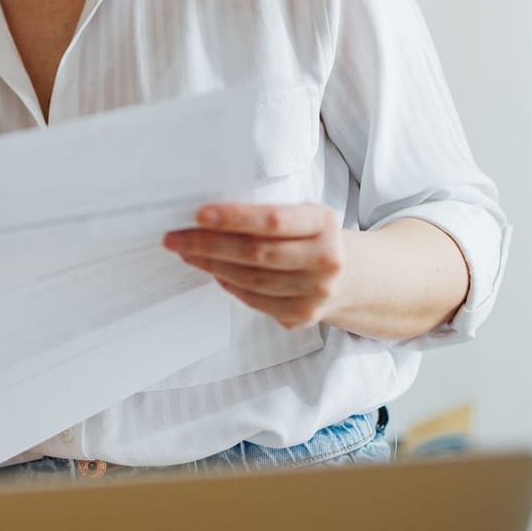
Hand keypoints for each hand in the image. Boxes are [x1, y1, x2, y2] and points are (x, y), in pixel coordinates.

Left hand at [164, 203, 345, 329]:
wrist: (355, 276)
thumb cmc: (315, 237)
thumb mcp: (304, 215)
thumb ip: (269, 215)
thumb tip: (209, 218)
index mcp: (323, 224)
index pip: (273, 221)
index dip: (235, 218)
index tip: (199, 215)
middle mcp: (325, 260)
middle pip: (256, 253)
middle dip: (209, 245)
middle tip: (175, 238)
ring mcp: (317, 293)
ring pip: (252, 280)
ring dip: (212, 266)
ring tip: (187, 253)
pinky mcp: (303, 315)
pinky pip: (256, 301)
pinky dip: (230, 286)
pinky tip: (214, 272)